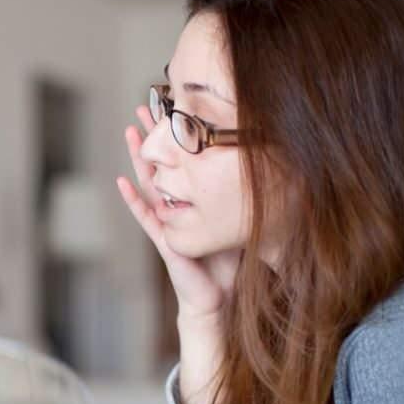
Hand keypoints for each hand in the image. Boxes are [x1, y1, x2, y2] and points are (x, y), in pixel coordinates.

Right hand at [116, 106, 241, 321]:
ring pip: (149, 183)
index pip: (183, 161)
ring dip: (138, 158)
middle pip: (162, 163)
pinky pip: (146, 216)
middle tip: (144, 106)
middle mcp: (177, 206)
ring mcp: (167, 221)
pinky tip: (123, 182)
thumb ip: (249, 201)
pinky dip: (133, 200)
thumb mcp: (242, 222)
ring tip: (129, 132)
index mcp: (193, 200)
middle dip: (153, 136)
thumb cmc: (228, 264)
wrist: (218, 297)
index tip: (174, 107)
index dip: (177, 136)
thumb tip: (280, 172)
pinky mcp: (164, 240)